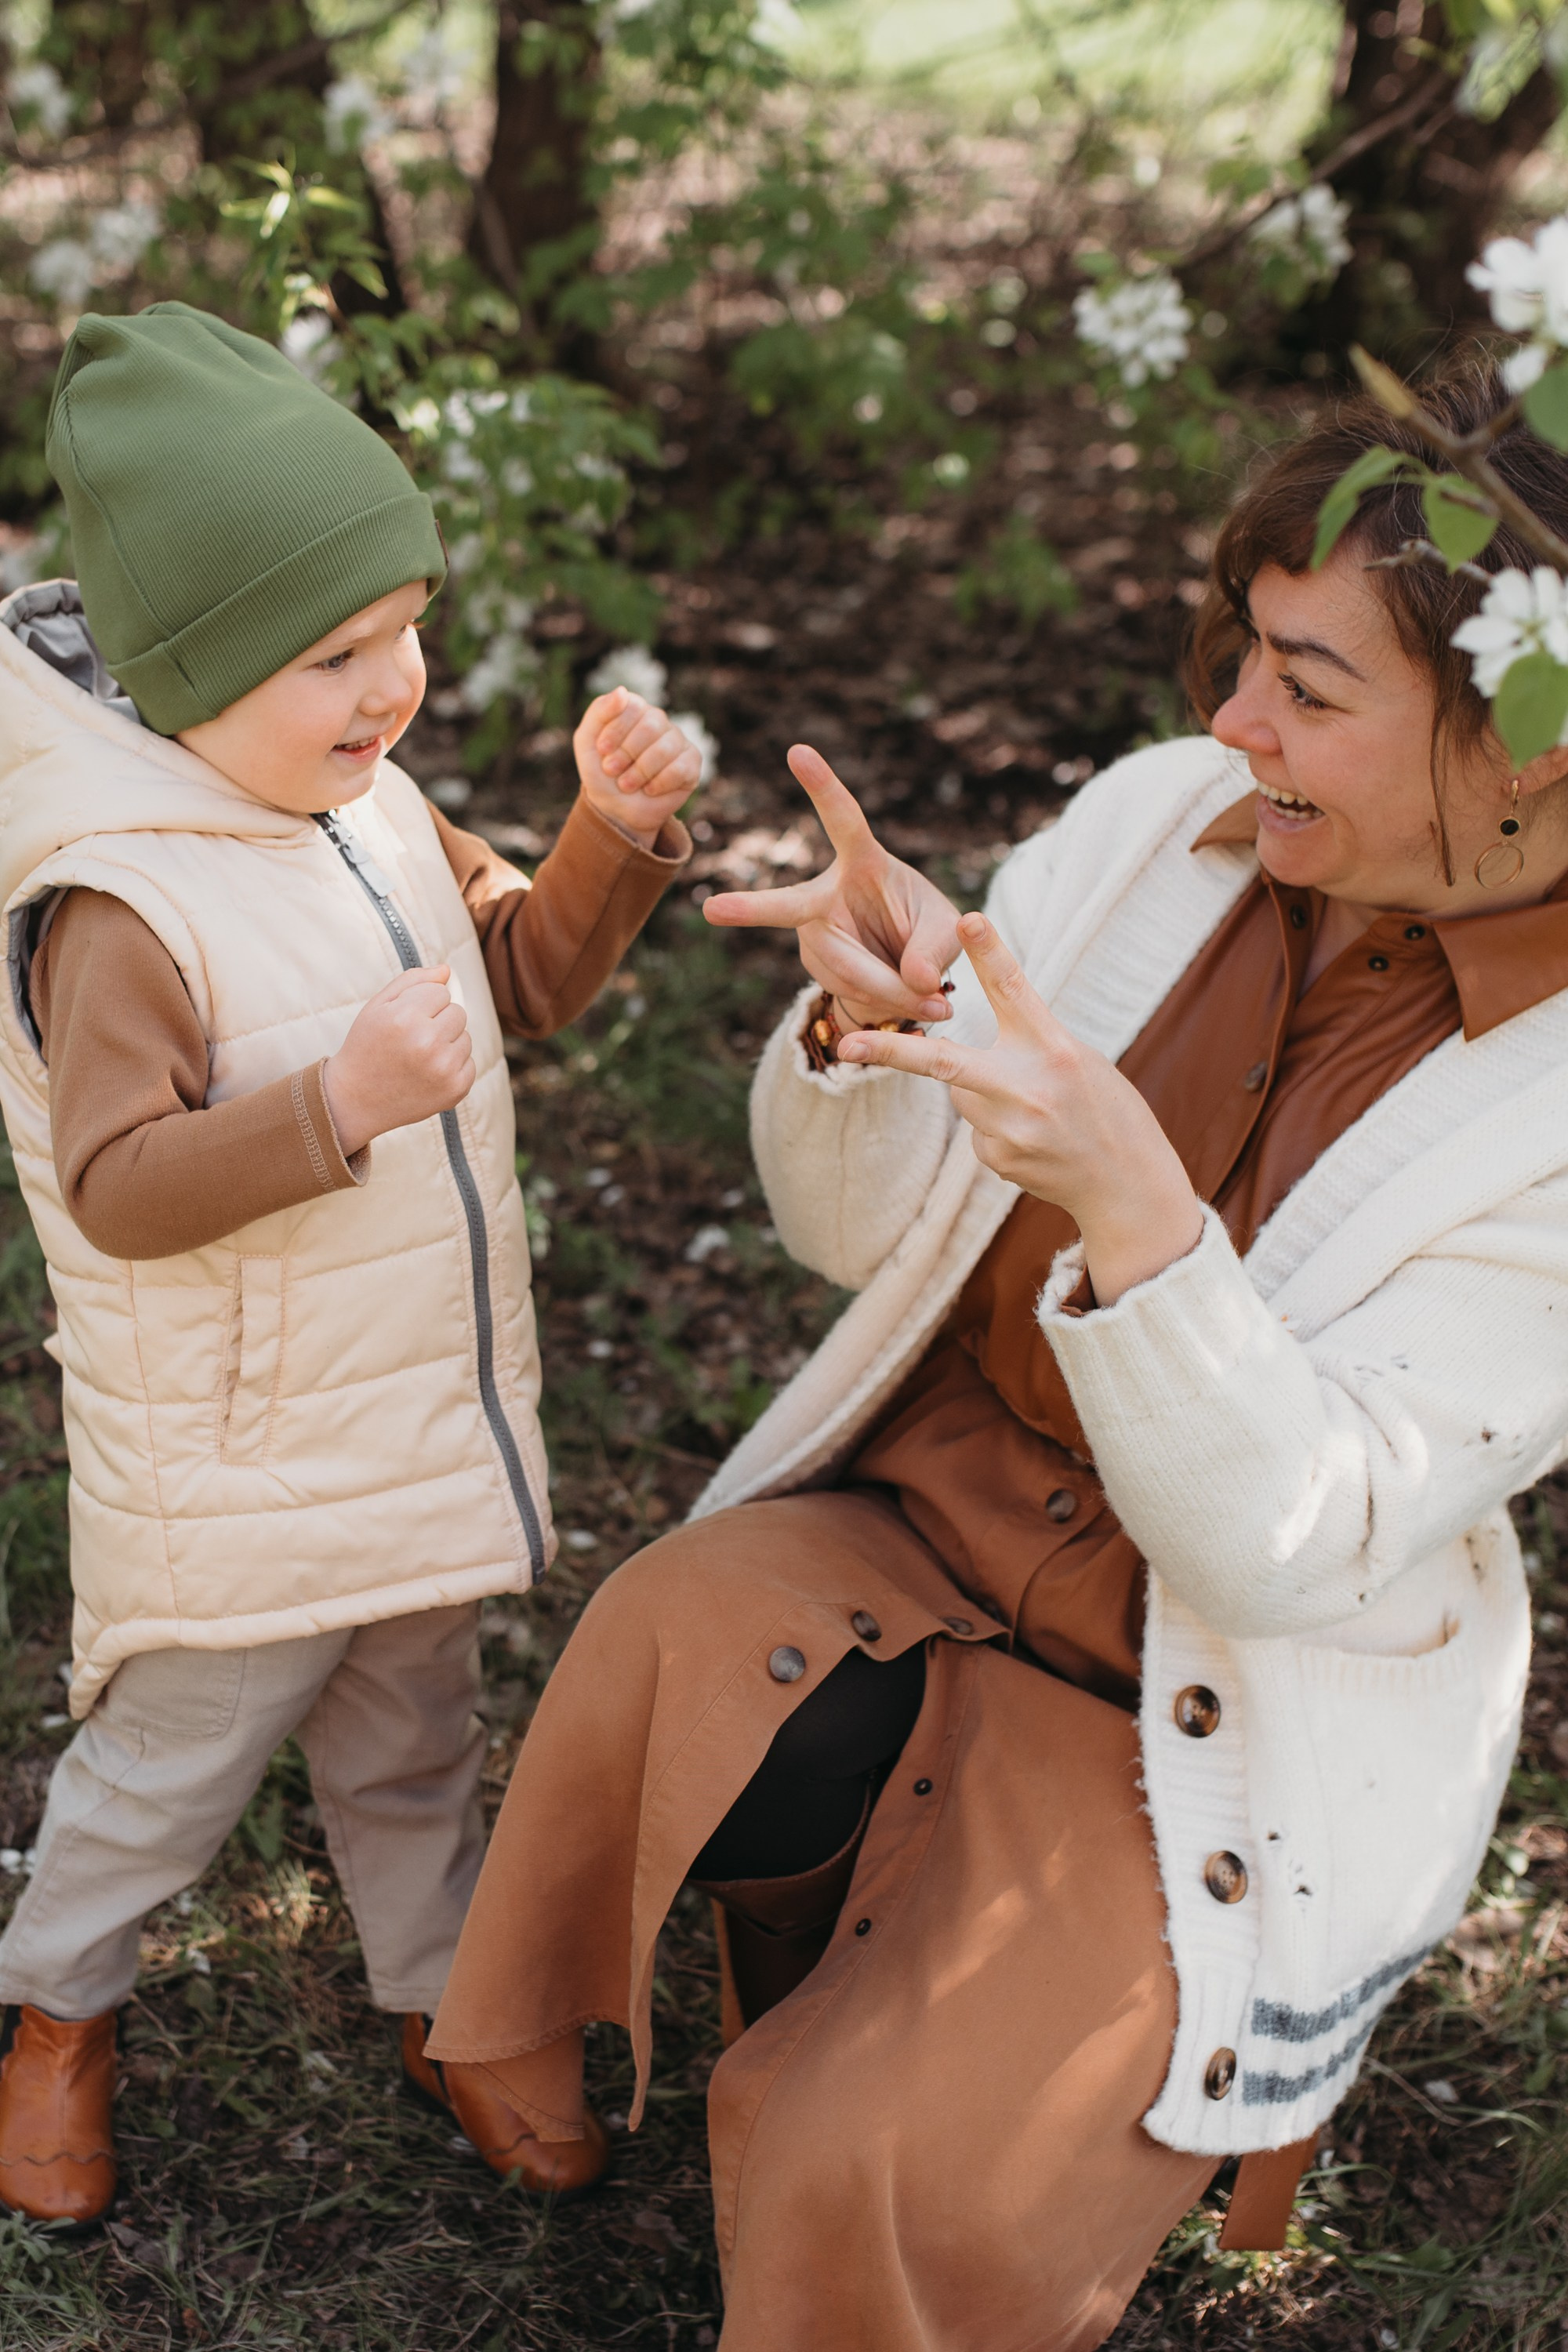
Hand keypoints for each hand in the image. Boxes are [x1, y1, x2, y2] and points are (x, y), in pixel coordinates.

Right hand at [323, 965, 475, 1156]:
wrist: (355, 1100)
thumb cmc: (367, 1046)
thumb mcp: (377, 1006)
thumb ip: (412, 981)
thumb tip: (447, 970)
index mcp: (405, 1017)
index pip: (441, 991)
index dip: (423, 1003)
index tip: (406, 1018)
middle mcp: (427, 1043)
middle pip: (458, 1012)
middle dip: (439, 1021)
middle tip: (412, 1039)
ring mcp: (444, 1069)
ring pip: (466, 1037)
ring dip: (447, 1043)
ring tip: (418, 1057)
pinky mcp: (455, 1089)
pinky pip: (470, 1062)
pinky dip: (453, 1066)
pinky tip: (427, 1074)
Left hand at [574, 687, 701, 843]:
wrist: (615, 808)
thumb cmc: (601, 772)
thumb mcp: (587, 742)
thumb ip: (599, 712)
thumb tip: (622, 691)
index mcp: (636, 710)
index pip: (634, 706)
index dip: (617, 730)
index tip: (603, 750)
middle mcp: (659, 721)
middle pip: (651, 726)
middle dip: (627, 753)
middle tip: (612, 770)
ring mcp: (678, 741)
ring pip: (666, 748)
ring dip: (640, 772)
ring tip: (627, 784)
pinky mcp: (691, 764)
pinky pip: (681, 768)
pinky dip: (660, 783)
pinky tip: (650, 789)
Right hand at [702, 744, 960, 1025]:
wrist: (907, 971)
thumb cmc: (927, 931)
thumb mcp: (947, 930)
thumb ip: (936, 948)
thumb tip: (916, 980)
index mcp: (864, 861)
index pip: (843, 819)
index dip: (822, 787)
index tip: (797, 751)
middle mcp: (826, 894)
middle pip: (791, 906)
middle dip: (750, 910)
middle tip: (712, 910)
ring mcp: (814, 932)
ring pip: (844, 970)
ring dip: (893, 991)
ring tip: (934, 1001)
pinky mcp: (814, 964)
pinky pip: (849, 992)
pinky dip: (885, 1002)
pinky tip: (902, 1000)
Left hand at [838, 912, 1202, 1304]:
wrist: (1126, 1186)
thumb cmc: (1107, 1111)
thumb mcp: (1080, 1061)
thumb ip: (1029, 1044)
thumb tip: (966, 1052)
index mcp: (1056, 1049)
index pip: (1015, 990)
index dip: (988, 952)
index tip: (966, 918)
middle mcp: (1027, 1088)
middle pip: (945, 1062)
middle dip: (891, 1053)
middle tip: (846, 1045)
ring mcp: (1009, 1129)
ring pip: (963, 1096)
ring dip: (983, 1095)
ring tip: (1036, 1113)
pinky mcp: (997, 1158)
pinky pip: (977, 1131)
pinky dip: (997, 1129)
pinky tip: (1035, 1141)